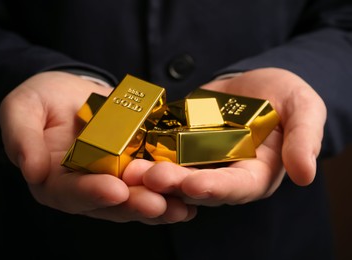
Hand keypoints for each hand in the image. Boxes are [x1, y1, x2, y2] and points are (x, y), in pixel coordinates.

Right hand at [0, 71, 195, 223]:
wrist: (68, 91)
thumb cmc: (41, 99)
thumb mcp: (22, 109)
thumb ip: (21, 137)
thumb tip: (29, 170)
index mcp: (55, 180)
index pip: (72, 193)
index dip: (92, 193)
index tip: (114, 190)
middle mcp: (86, 187)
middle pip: (110, 203)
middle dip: (135, 205)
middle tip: (159, 205)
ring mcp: (112, 178)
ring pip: (135, 198)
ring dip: (159, 205)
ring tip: (182, 208)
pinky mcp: (132, 167)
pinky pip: (151, 181)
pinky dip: (170, 188)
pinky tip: (190, 191)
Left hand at [122, 68, 325, 205]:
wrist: (256, 82)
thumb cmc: (285, 96)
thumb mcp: (304, 110)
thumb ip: (303, 139)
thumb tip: (306, 174)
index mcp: (255, 174)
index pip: (236, 188)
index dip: (215, 188)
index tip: (194, 186)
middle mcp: (223, 173)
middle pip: (197, 185)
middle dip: (174, 184)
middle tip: (148, 178)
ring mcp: (199, 160)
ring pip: (174, 172)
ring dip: (152, 174)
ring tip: (130, 170)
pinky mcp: (181, 142)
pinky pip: (162, 150)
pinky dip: (145, 152)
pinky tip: (127, 151)